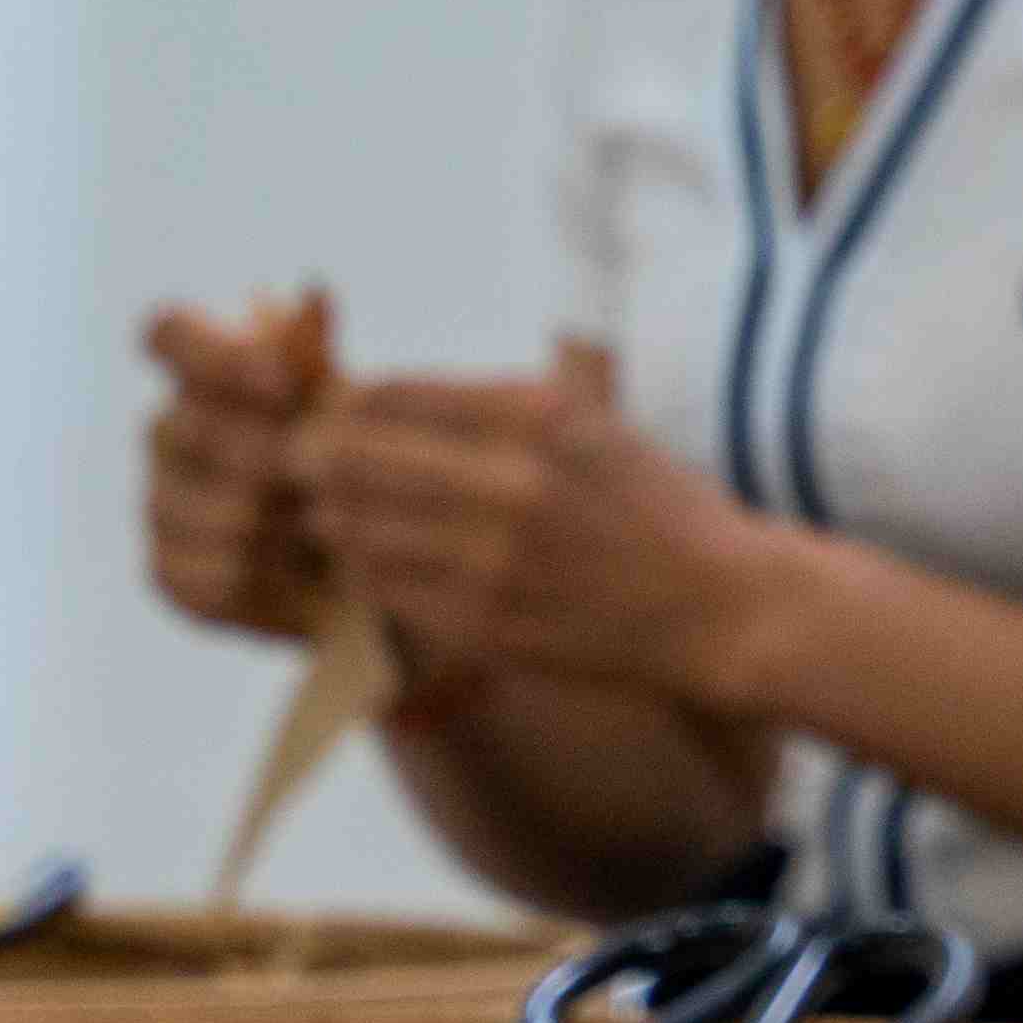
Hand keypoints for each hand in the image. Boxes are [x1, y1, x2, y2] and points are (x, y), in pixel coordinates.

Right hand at [137, 287, 341, 641]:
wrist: (357, 564)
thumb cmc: (350, 462)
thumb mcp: (344, 406)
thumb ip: (318, 357)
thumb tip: (311, 290)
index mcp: (196, 372)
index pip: (164, 331)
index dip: (217, 355)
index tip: (286, 383)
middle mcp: (164, 431)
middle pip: (193, 427)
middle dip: (274, 452)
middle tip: (332, 475)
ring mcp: (157, 503)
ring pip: (211, 507)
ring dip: (282, 521)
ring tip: (331, 528)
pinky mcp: (166, 571)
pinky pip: (209, 573)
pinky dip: (268, 576)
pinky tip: (304, 574)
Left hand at [298, 338, 792, 710]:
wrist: (717, 607)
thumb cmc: (649, 504)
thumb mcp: (585, 420)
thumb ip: (487, 406)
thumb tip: (371, 398)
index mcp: (536, 415)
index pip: (385, 396)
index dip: (341, 405)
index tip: (333, 414)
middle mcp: (509, 484)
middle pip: (352, 461)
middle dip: (315, 460)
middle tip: (306, 465)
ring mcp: (491, 563)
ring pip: (353, 530)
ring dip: (331, 518)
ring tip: (332, 512)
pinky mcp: (482, 626)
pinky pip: (382, 591)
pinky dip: (364, 572)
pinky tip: (374, 562)